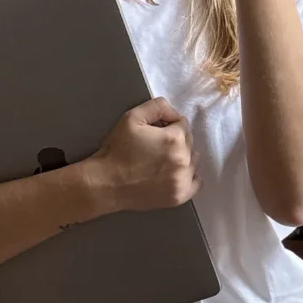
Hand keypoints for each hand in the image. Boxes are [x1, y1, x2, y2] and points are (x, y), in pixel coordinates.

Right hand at [87, 98, 200, 212]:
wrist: (106, 183)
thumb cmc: (117, 150)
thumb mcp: (131, 117)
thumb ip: (157, 106)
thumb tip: (173, 113)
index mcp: (174, 139)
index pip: (183, 124)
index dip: (168, 124)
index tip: (156, 131)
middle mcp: (183, 160)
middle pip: (189, 141)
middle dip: (176, 139)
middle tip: (155, 146)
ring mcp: (182, 180)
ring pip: (193, 160)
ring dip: (182, 157)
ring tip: (161, 160)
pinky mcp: (179, 196)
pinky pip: (196, 182)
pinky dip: (188, 176)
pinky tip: (174, 173)